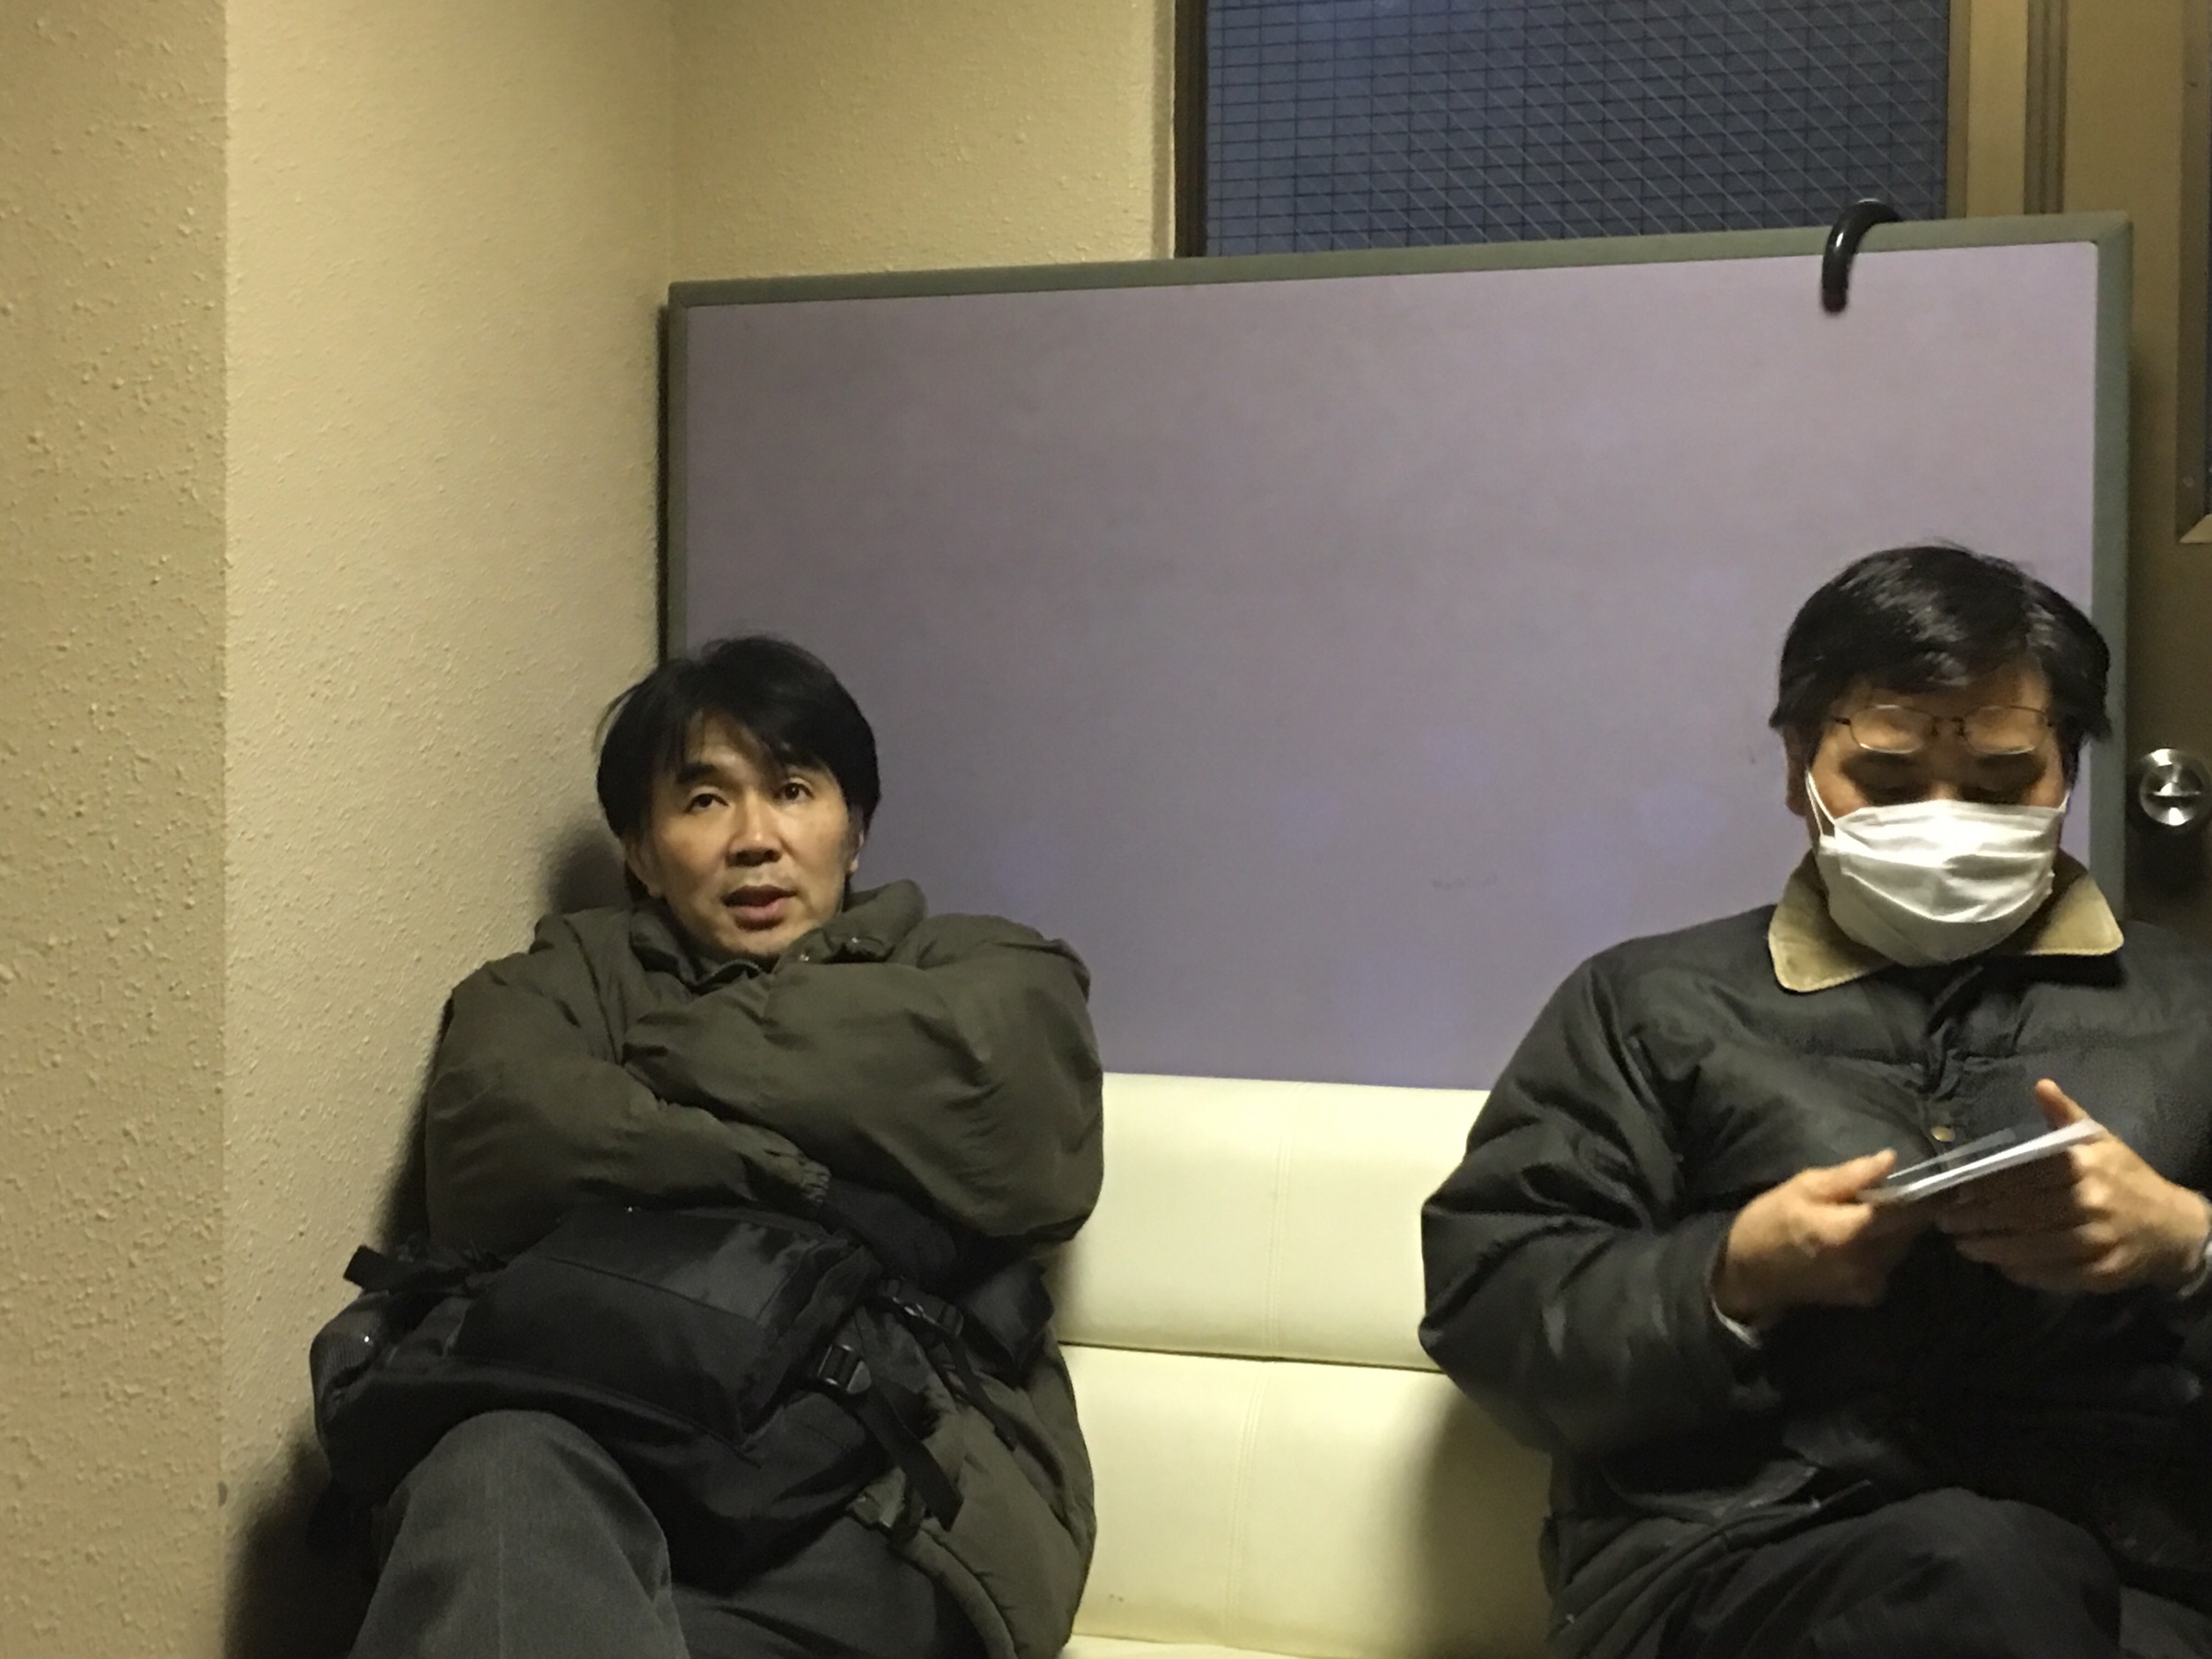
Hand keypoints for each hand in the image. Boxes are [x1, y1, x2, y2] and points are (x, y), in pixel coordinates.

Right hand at [1714, 1150, 1930, 1326]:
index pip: (1905, 1213)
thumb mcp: (1802, 1187)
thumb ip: (1849, 1176)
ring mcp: (1869, 1283)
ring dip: (1897, 1228)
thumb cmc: (1768, 1222)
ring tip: (1874, 1211)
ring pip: (1901, 1247)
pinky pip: (1889, 1262)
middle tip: (1899, 1190)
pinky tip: (1861, 1237)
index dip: (1930, 1197)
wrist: (1749, 1274)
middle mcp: (1867, 1263)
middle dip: (1910, 1210)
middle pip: (1908, 1230)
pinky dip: (1885, 1246)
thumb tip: (1890, 1160)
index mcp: (1849, 1233)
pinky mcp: (1867, 1294)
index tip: (1951, 1183)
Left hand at [1937, 1080, 2210, 1293]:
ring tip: (1962, 1244)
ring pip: (2033, 1247)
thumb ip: (2065, 1116)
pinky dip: (2024, 1272)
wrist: (2176, 1227)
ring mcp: (2098, 1241)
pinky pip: (2055, 1275)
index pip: (2022, 1176)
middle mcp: (2091, 1203)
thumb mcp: (2102, 1141)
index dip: (1983, 1186)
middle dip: (1977, 1219)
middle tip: (1945, 1221)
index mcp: (2084, 1167)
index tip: (1953, 1191)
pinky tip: (2000, 1265)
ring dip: (1992, 1247)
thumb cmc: (2127, 1179)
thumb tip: (2041, 1085)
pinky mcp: (2102, 1273)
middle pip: (2022, 1213)